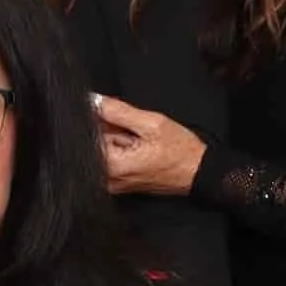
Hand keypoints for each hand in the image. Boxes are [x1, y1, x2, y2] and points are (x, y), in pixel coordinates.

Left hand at [90, 97, 205, 198]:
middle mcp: (107, 180)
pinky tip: (136, 148)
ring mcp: (112, 184)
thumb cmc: (181, 152)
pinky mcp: (118, 184)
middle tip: (131, 132)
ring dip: (115, 140)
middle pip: (92, 144)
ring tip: (137, 142)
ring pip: (101, 151)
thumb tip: (93, 101)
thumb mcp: (152, 124)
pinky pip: (109, 160)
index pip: (86, 136)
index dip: (98, 121)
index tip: (116, 118)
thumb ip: (118, 111)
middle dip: (108, 131)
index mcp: (112, 166)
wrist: (199, 172)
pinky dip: (119, 150)